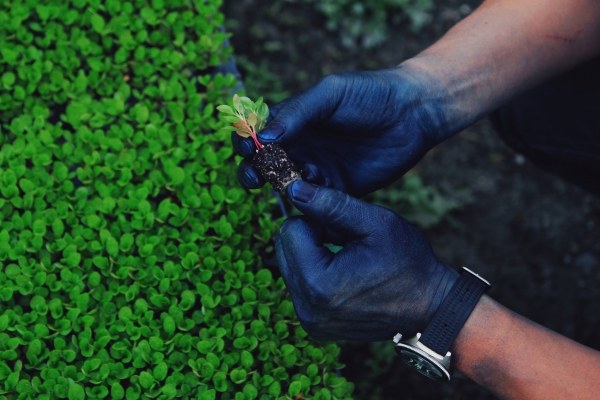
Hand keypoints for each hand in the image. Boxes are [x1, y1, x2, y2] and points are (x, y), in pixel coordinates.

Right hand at [233, 67, 453, 197]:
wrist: (413, 114)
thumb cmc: (371, 94)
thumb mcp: (331, 94)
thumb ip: (298, 112)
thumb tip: (266, 136)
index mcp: (294, 120)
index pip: (258, 133)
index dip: (246, 141)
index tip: (247, 147)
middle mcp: (302, 146)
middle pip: (265, 163)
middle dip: (253, 170)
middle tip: (256, 176)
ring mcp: (318, 169)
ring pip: (286, 185)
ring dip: (279, 187)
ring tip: (287, 183)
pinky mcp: (338, 190)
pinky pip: (314, 201)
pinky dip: (306, 202)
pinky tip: (311, 194)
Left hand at [276, 180, 457, 341]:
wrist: (431, 306)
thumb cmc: (408, 263)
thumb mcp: (376, 223)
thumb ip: (331, 204)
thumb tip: (295, 190)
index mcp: (319, 284)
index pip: (291, 229)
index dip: (317, 219)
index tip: (343, 227)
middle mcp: (307, 309)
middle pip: (283, 248)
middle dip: (310, 237)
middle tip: (345, 242)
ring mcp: (310, 321)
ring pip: (289, 265)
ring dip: (312, 255)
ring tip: (347, 259)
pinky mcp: (315, 327)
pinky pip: (300, 286)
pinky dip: (315, 274)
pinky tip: (344, 275)